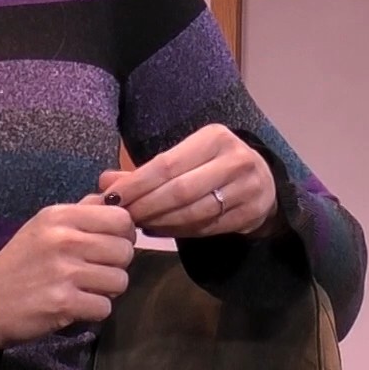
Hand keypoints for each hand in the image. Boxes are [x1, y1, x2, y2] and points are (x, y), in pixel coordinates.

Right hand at [0, 197, 135, 353]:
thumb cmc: (20, 261)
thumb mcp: (46, 225)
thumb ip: (83, 211)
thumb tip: (116, 198)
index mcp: (61, 216)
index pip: (121, 218)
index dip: (124, 234)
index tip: (112, 244)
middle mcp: (64, 240)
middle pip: (125, 251)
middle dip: (116, 265)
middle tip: (97, 271)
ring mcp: (64, 273)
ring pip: (120, 281)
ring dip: (107, 290)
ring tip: (86, 289)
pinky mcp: (64, 303)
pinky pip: (105, 307)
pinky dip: (94, 311)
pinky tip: (78, 305)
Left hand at [98, 124, 279, 239]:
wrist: (262, 179)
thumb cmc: (212, 165)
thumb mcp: (184, 158)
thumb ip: (145, 171)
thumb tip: (106, 182)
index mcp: (215, 137)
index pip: (167, 164)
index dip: (137, 184)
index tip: (112, 198)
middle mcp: (236, 159)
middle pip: (180, 191)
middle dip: (147, 207)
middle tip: (123, 218)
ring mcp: (248, 188)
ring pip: (194, 212)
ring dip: (161, 222)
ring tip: (139, 225)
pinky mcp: (252, 213)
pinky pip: (208, 227)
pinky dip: (179, 232)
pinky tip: (160, 230)